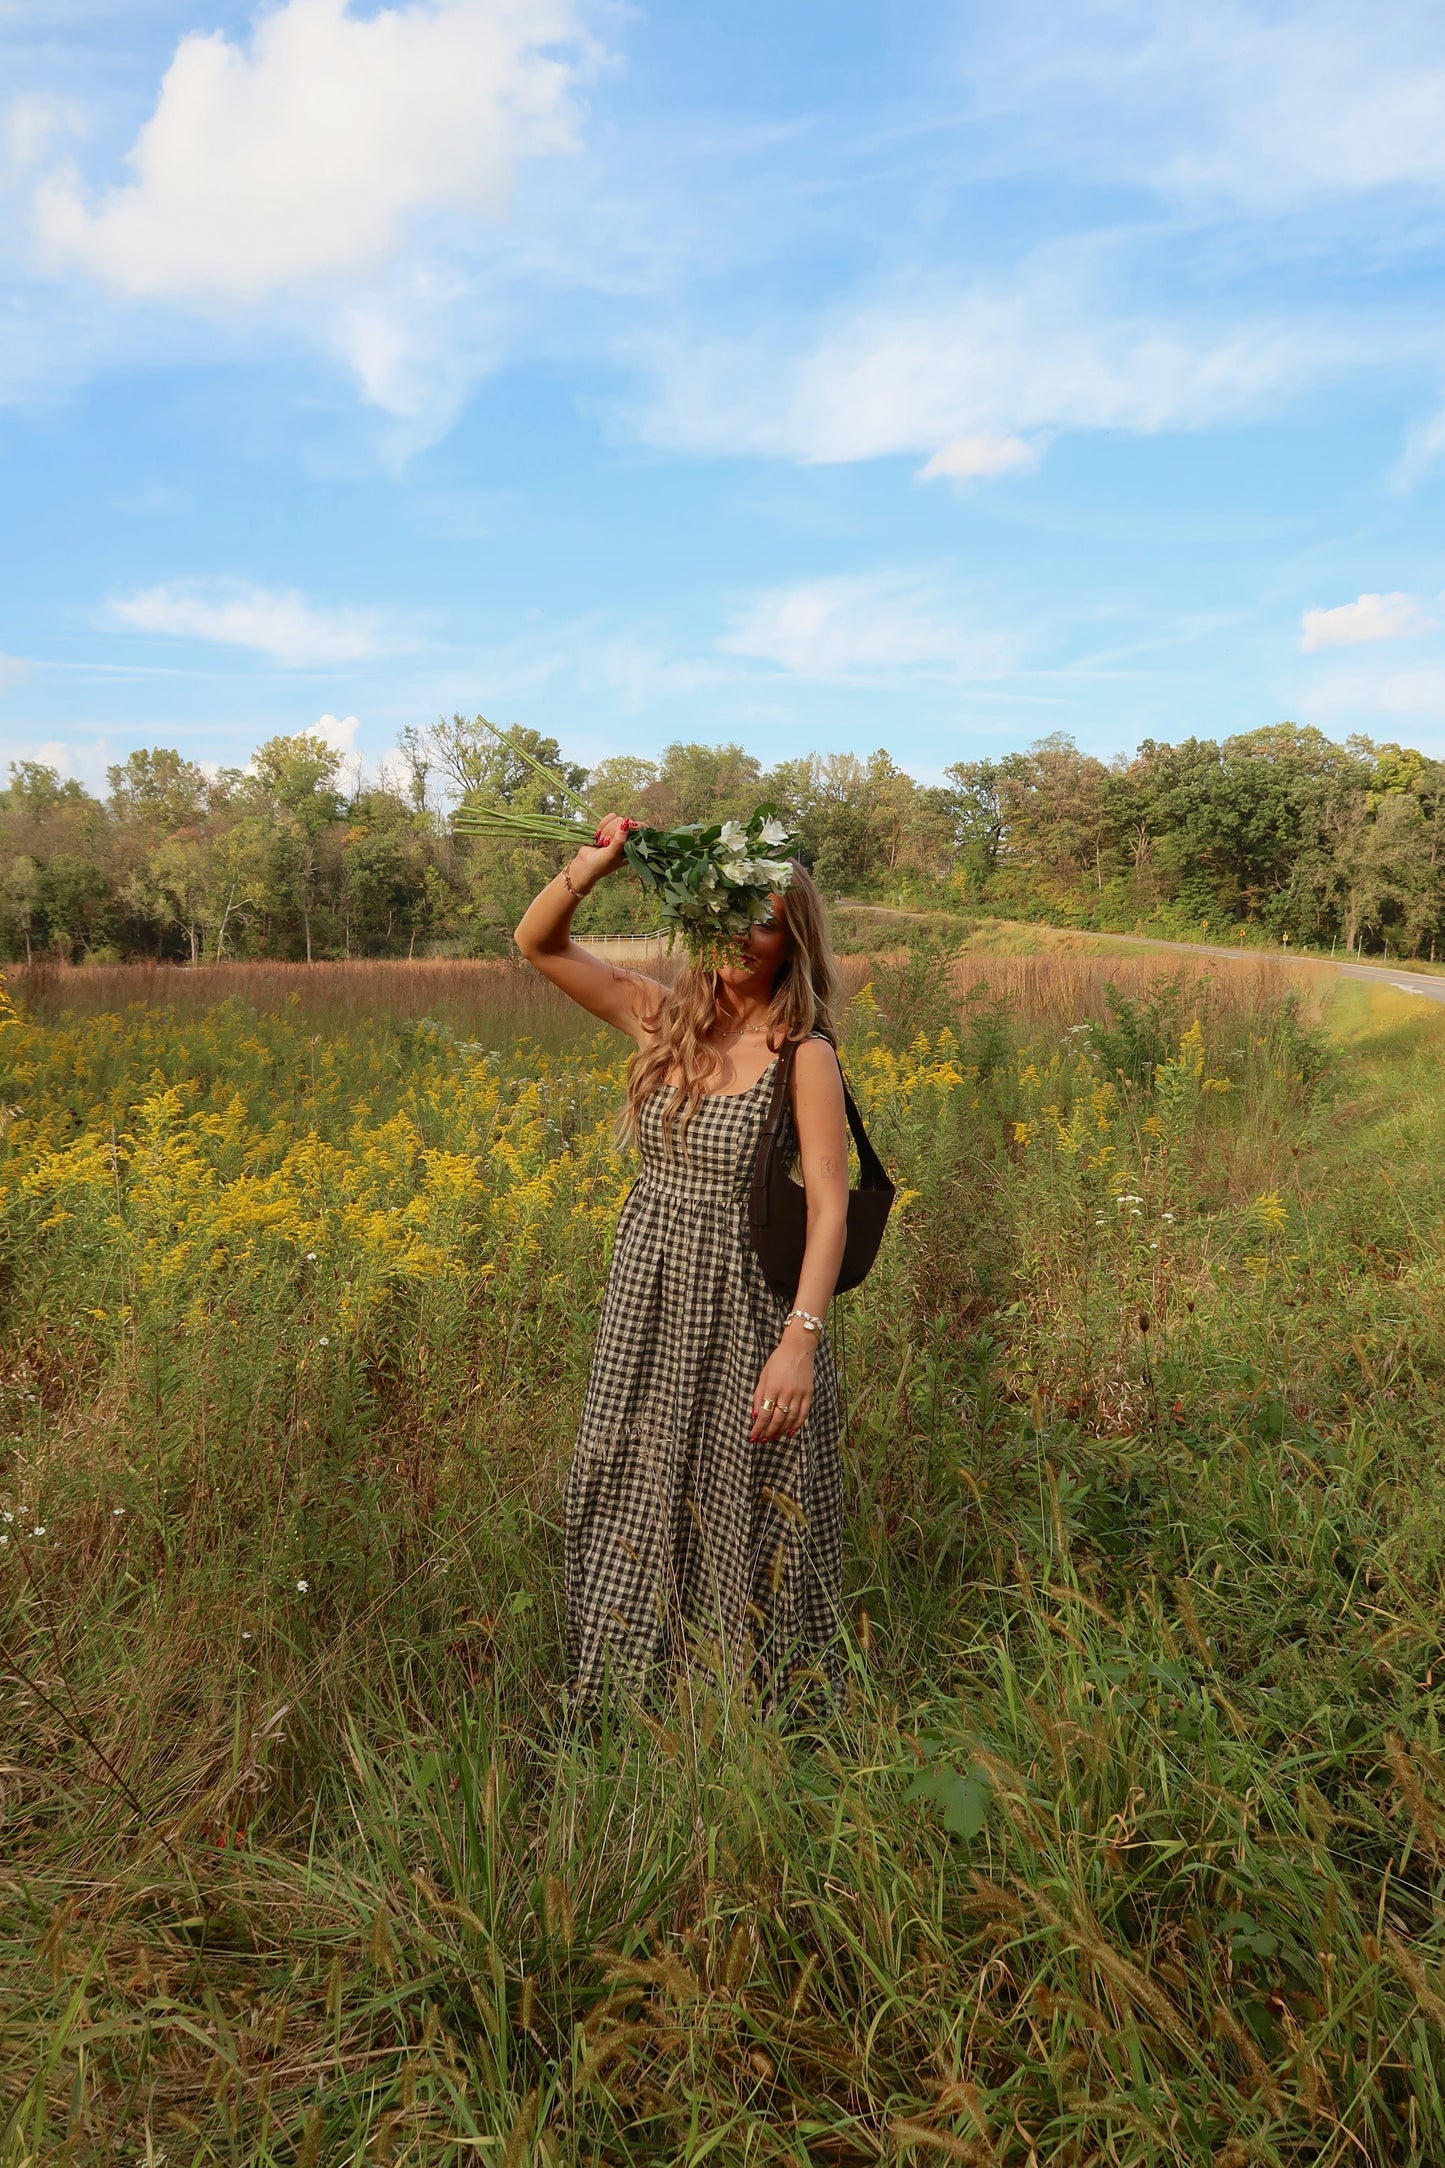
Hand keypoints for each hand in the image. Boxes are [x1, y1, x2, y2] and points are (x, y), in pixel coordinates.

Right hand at [565, 813, 637, 893]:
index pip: (642, 830)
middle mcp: (627, 839)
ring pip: (617, 819)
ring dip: (607, 829)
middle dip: (614, 831)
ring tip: (602, 842)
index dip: (635, 826)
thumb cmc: (600, 865)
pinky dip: (603, 824)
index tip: (626, 829)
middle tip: (607, 843)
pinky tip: (599, 834)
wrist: (584, 865)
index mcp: (633, 847)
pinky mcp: (608, 828)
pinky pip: (609, 818)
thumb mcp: (612, 855)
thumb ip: (619, 841)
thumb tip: (626, 824)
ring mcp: (618, 833)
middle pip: (627, 822)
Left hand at [750, 1328, 815, 1442]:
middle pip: (778, 1418)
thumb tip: (755, 1414)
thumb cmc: (778, 1360)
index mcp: (773, 1387)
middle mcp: (787, 1392)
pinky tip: (791, 1432)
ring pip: (791, 1419)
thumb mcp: (763, 1375)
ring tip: (774, 1437)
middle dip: (769, 1431)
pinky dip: (797, 1425)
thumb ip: (759, 1395)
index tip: (753, 1436)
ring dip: (782, 1430)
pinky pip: (804, 1413)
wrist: (799, 1348)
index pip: (765, 1413)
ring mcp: (799, 1394)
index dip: (759, 1427)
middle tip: (763, 1440)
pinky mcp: (809, 1394)